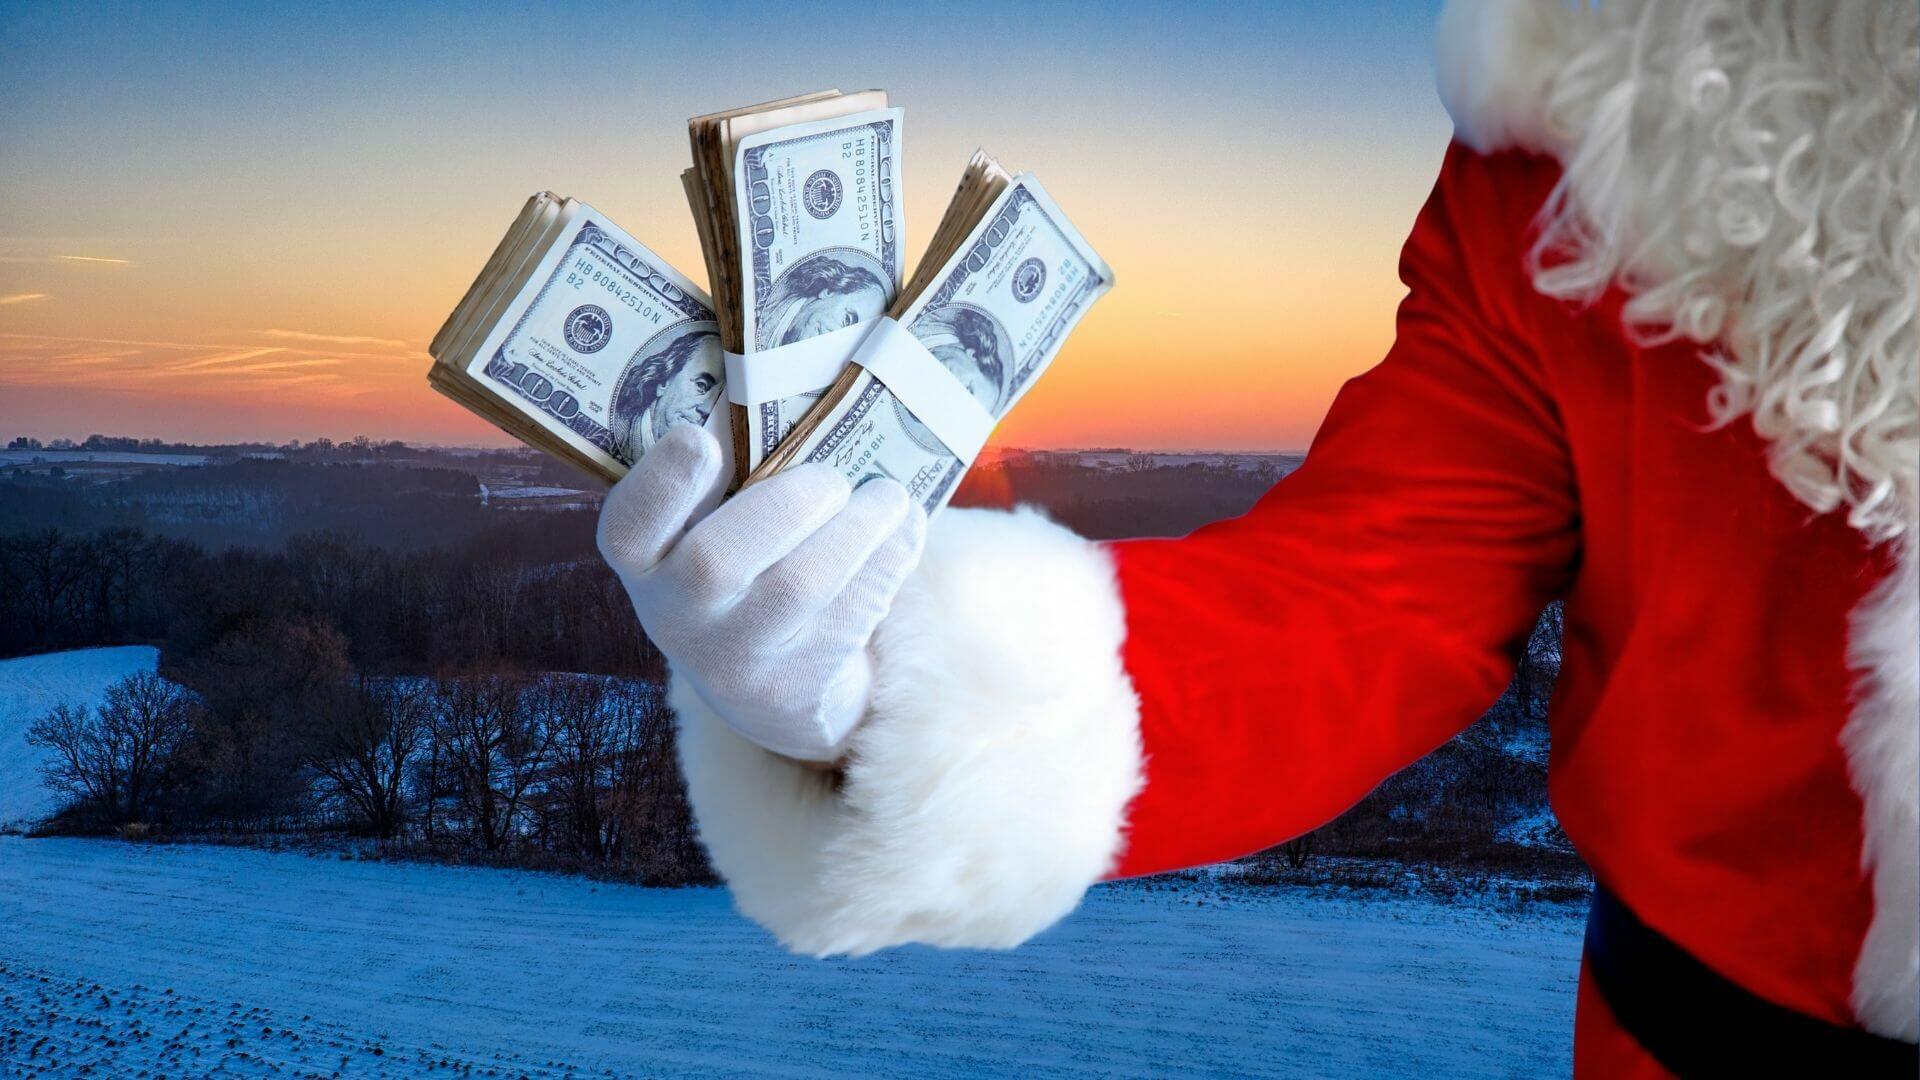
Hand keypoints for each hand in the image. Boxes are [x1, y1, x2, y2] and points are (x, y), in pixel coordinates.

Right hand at [596, 424, 926, 761]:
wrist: (770, 689)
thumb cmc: (745, 569)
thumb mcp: (711, 532)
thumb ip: (732, 481)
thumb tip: (798, 402)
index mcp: (643, 562)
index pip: (627, 529)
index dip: (661, 483)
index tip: (700, 439)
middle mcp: (675, 616)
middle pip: (716, 561)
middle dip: (789, 503)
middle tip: (833, 480)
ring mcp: (734, 659)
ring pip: (799, 587)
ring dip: (859, 529)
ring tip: (889, 497)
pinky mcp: (794, 686)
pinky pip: (850, 616)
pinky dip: (889, 562)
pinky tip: (903, 533)